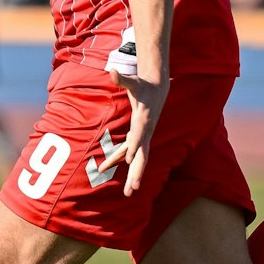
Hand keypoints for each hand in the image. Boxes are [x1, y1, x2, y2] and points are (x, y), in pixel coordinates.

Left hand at [98, 69, 167, 196]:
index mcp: (144, 120)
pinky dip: (118, 159)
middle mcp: (145, 132)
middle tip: (132, 188)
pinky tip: (106, 168)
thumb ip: (122, 79)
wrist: (157, 90)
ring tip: (127, 193)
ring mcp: (143, 136)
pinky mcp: (138, 137)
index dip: (133, 148)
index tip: (127, 161)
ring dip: (133, 176)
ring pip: (138, 160)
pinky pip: (128, 152)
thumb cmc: (143, 85)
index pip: (138, 137)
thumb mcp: (133, 81)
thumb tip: (112, 71)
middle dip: (137, 173)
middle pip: (142, 156)